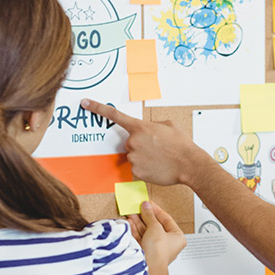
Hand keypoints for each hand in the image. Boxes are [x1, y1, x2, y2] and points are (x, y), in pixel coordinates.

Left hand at [81, 98, 209, 185]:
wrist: (189, 164)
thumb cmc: (181, 145)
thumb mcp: (168, 126)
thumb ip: (152, 125)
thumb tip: (148, 130)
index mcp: (140, 127)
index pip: (114, 115)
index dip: (97, 108)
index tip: (85, 103)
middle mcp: (133, 141)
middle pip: (130, 142)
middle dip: (141, 145)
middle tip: (157, 149)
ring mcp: (133, 157)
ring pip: (133, 156)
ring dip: (144, 157)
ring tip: (160, 158)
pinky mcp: (136, 171)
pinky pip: (136, 168)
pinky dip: (146, 168)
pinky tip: (157, 167)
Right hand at [128, 201, 185, 267]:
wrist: (148, 266)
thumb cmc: (158, 252)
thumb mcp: (155, 227)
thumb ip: (150, 215)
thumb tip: (146, 207)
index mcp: (178, 238)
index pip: (167, 220)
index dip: (157, 211)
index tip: (149, 204)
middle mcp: (168, 244)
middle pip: (155, 226)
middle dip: (145, 217)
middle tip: (138, 209)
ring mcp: (156, 249)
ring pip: (146, 232)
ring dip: (138, 222)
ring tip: (131, 214)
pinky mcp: (145, 252)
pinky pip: (140, 238)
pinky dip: (135, 231)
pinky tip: (130, 223)